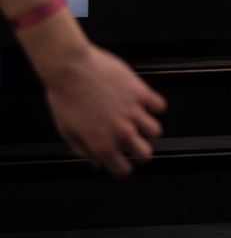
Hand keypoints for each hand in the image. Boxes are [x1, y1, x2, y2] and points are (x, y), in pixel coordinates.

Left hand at [44, 44, 166, 177]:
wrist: (69, 67)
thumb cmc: (63, 96)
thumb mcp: (66, 130)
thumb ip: (83, 149)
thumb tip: (96, 162)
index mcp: (101, 144)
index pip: (122, 169)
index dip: (121, 166)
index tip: (121, 160)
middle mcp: (120, 131)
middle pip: (145, 154)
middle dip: (140, 151)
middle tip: (135, 143)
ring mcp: (132, 112)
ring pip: (155, 131)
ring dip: (147, 127)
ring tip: (139, 119)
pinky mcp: (140, 92)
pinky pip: (159, 106)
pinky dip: (154, 105)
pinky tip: (143, 102)